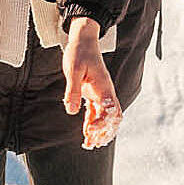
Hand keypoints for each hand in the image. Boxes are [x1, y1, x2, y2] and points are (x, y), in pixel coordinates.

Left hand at [62, 17, 121, 149]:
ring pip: (105, 117)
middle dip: (104, 132)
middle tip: (92, 144)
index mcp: (104, 87)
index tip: (90, 131)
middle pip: (112, 118)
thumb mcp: (73, 69)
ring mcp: (100, 93)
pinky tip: (87, 133)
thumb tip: (71, 110)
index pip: (108, 110)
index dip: (101, 123)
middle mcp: (105, 92)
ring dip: (99, 131)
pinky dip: (93, 123)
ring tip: (90, 144)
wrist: (83, 40)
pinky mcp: (93, 93)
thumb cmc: (79, 52)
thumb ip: (73, 90)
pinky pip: (96, 112)